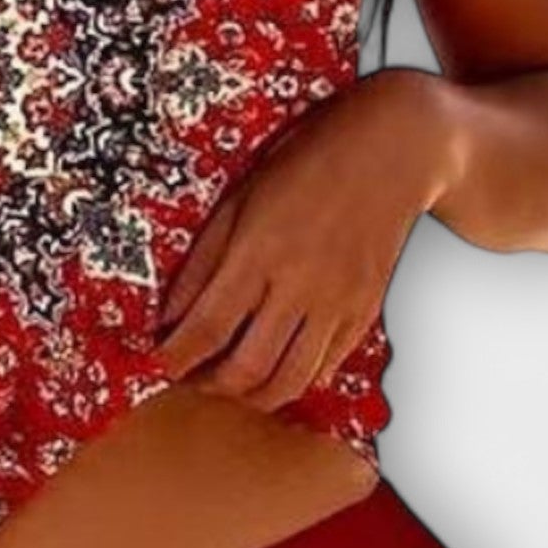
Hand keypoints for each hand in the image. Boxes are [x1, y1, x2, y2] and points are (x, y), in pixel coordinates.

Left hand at [154, 72, 461, 412]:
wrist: (390, 152)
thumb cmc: (309, 163)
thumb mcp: (240, 198)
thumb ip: (202, 261)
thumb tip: (170, 314)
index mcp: (259, 253)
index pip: (207, 327)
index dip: (175, 356)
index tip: (156, 364)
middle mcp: (299, 285)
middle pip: (246, 367)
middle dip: (208, 384)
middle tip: (190, 377)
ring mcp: (337, 303)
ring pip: (289, 379)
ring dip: (251, 395)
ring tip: (229, 384)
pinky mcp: (365, 310)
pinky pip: (327, 366)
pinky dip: (296, 378)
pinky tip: (275, 366)